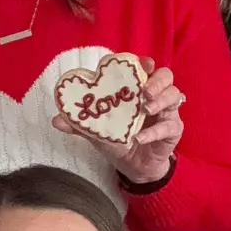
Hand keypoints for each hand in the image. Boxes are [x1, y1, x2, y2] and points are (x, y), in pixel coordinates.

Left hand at [53, 58, 183, 186]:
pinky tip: (140, 138)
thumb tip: (56, 119)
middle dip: (157, 80)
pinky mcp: (173, 129)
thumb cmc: (118, 141)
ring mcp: (166, 112)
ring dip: (161, 99)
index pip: (144, 69)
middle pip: (165, 76)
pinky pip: (169, 126)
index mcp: (136, 90)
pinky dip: (154, 131)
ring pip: (174, 95)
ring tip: (146, 109)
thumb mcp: (97, 131)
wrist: (133, 168)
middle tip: (144, 90)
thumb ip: (79, 124)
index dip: (144, 63)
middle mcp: (154, 96)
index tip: (142, 63)